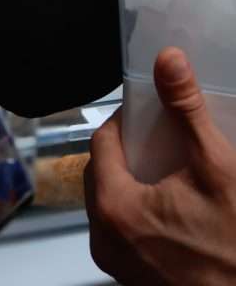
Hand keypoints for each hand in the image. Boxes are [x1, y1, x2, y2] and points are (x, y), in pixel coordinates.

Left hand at [84, 47, 235, 285]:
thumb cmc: (233, 242)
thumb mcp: (214, 165)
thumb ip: (186, 109)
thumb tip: (168, 60)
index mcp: (114, 207)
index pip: (102, 142)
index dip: (125, 120)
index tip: (149, 112)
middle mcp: (105, 239)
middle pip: (101, 171)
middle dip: (126, 150)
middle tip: (159, 138)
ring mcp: (116, 263)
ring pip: (108, 202)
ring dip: (129, 180)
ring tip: (165, 170)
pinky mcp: (131, 278)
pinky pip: (121, 230)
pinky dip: (136, 210)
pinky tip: (168, 204)